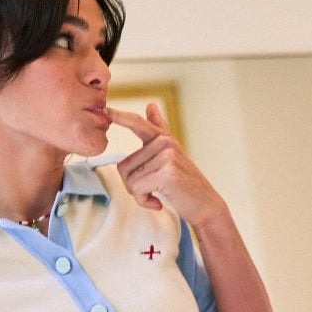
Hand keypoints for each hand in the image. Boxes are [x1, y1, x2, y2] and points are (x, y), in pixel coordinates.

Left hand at [110, 102, 225, 226]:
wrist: (206, 206)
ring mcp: (167, 156)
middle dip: (134, 185)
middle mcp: (165, 143)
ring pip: (130, 180)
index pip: (136, 123)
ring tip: (159, 194)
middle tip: (154, 189)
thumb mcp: (171, 154)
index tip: (105, 110)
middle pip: (124, 166)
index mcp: (163, 138)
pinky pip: (137, 189)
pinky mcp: (167, 173)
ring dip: (140, 195)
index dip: (119, 116)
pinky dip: (144, 201)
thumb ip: (159, 129)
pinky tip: (158, 203)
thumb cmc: (186, 184)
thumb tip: (150, 105)